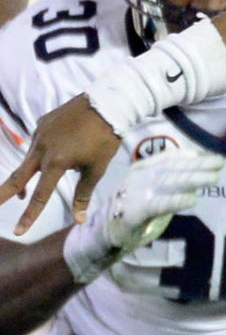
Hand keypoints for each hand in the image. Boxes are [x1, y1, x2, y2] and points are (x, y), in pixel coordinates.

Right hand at [0, 94, 119, 234]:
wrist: (107, 103)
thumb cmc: (105, 138)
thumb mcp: (97, 168)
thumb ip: (83, 194)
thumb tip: (79, 220)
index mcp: (56, 162)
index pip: (40, 195)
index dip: (30, 215)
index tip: (18, 231)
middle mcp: (42, 148)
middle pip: (18, 177)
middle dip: (2, 194)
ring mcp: (39, 134)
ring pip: (29, 160)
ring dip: (28, 176)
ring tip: (23, 194)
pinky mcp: (41, 123)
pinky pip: (38, 143)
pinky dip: (41, 154)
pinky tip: (54, 153)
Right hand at [62, 149, 224, 283]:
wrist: (102, 234)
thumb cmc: (133, 210)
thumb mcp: (152, 190)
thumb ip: (170, 178)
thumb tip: (197, 164)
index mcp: (142, 169)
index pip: (169, 159)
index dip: (190, 156)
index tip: (210, 155)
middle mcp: (139, 177)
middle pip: (173, 169)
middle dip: (198, 165)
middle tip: (220, 162)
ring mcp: (136, 193)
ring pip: (169, 183)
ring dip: (193, 179)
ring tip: (214, 178)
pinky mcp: (135, 212)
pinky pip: (158, 205)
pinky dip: (176, 201)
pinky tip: (193, 200)